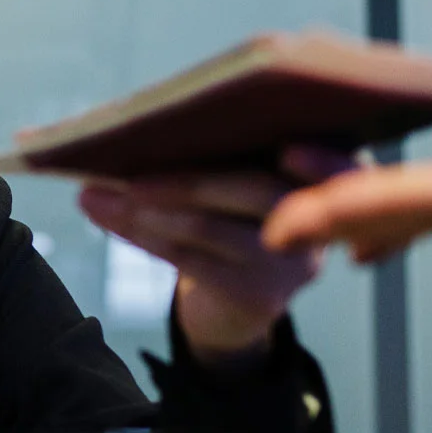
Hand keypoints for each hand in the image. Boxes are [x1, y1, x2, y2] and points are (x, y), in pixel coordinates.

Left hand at [78, 148, 354, 361]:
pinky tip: (110, 218)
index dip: (320, 160)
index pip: (336, 164)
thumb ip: (212, 154)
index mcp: (325, 180)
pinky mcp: (259, 296)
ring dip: (145, 210)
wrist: (232, 301)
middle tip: (125, 175)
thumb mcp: (233, 184)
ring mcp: (290, 263)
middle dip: (184, 180)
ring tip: (96, 196)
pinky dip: (143, 235)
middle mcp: (320, 221)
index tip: (290, 151)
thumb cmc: (227, 217)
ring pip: (211, 227)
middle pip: (254, 190)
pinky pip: (190, 259)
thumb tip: (126, 131)